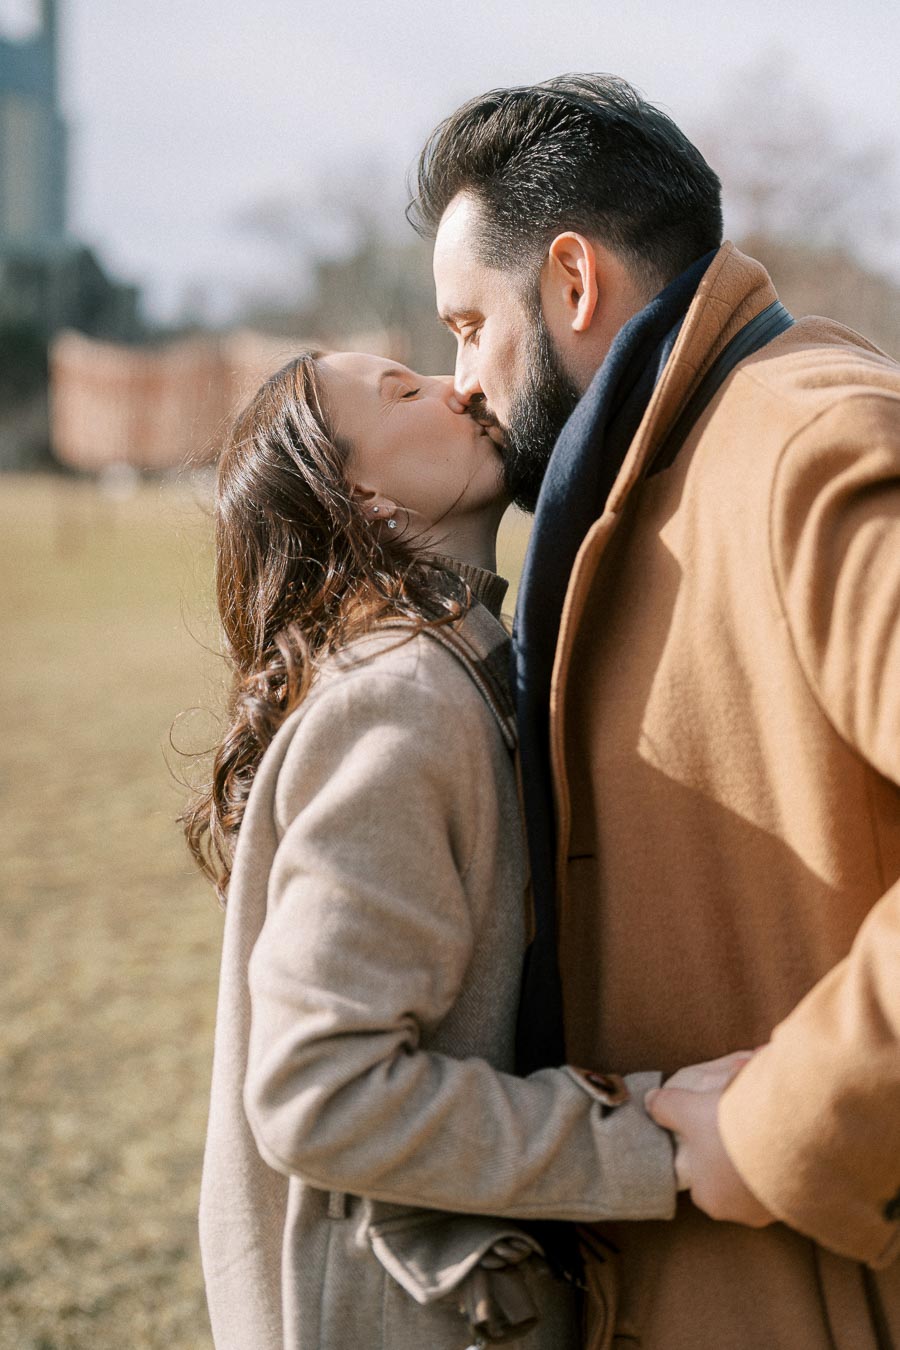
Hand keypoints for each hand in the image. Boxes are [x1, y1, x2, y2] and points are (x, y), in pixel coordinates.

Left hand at [645, 1053, 774, 1227]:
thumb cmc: (728, 1131)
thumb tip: (650, 1101)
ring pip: (760, 1179)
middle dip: (734, 1151)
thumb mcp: (686, 1109)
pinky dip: (784, 1159)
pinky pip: (787, 1178)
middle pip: (730, 1178)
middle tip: (740, 1123)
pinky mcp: (800, 1200)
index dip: (702, 1150)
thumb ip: (664, 1107)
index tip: (712, 1129)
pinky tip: (785, 1136)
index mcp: (709, 1198)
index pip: (699, 1177)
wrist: (787, 1141)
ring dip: (761, 1154)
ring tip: (764, 1125)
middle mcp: (740, 1213)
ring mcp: (773, 1209)